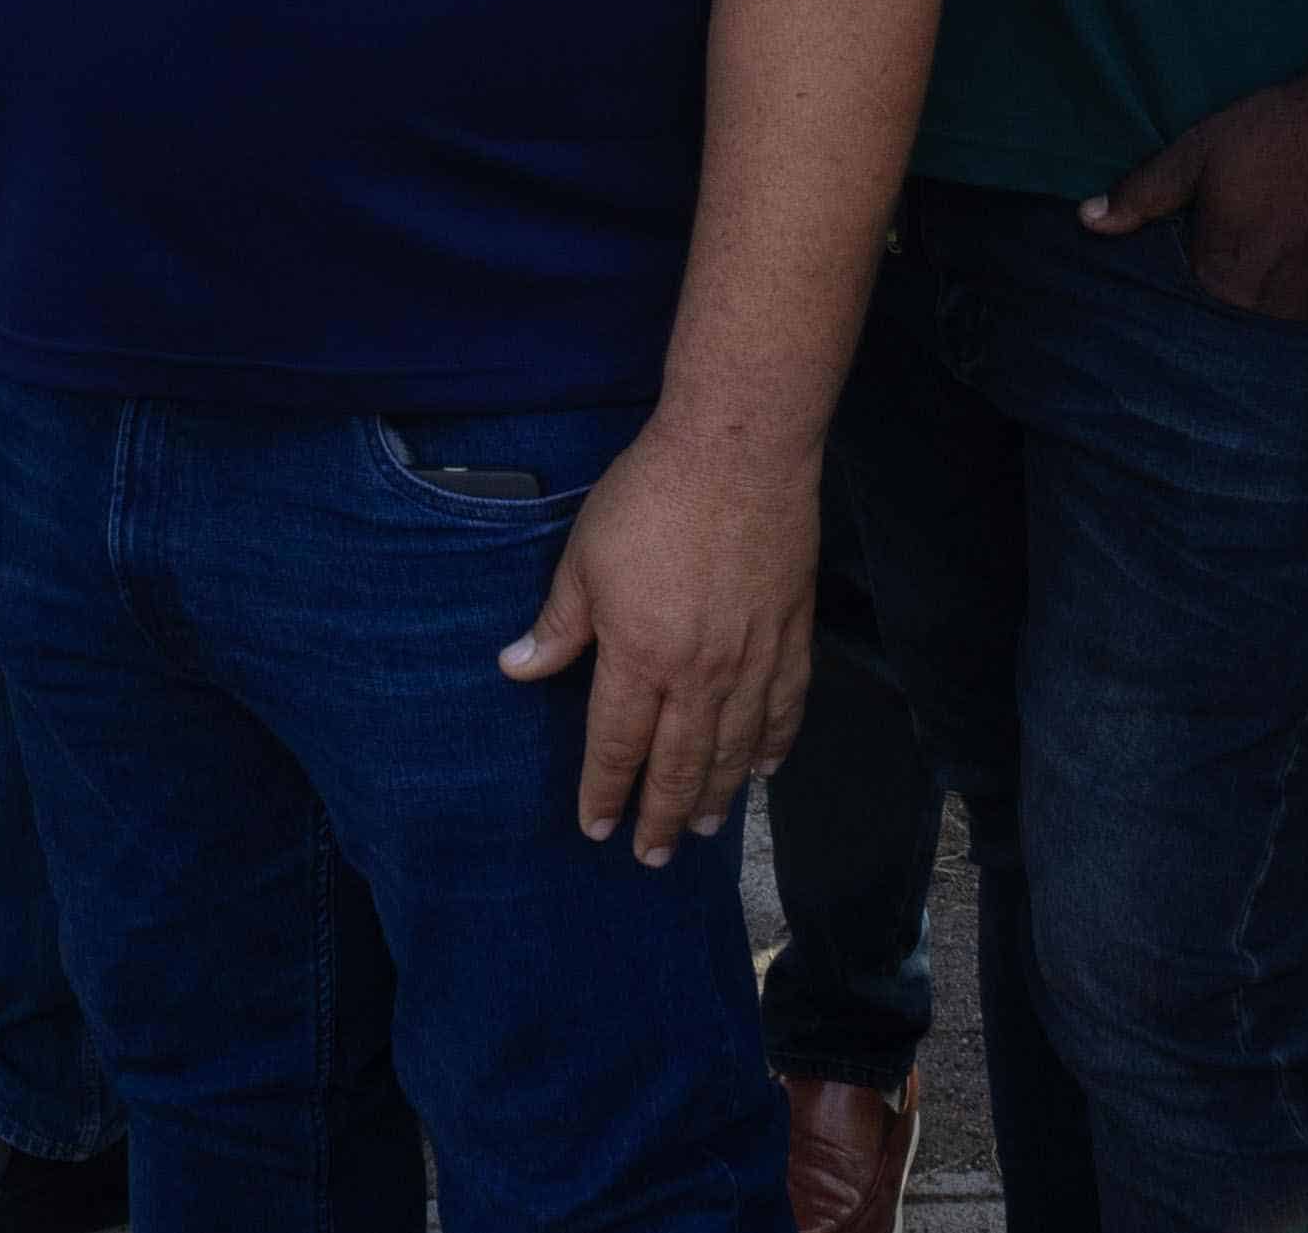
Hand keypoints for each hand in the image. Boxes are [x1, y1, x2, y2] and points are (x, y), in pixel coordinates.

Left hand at [498, 422, 813, 866]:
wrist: (738, 450)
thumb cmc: (650, 497)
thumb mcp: (584, 558)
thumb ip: (558, 624)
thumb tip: (516, 669)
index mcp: (639, 657)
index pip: (617, 745)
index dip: (605, 791)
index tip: (596, 827)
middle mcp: (699, 674)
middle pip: (679, 764)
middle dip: (662, 817)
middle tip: (653, 857)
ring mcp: (752, 658)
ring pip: (735, 748)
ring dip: (717, 796)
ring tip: (704, 831)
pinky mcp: (791, 633)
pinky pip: (786, 707)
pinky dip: (775, 745)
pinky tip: (765, 769)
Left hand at [1082, 68, 1307, 322]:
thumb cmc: (1278, 134)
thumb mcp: (1197, 155)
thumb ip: (1142, 195)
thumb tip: (1088, 219)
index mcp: (1223, 280)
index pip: (1196, 300)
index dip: (1202, 269)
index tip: (1215, 240)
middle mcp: (1272, 309)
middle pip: (1245, 313)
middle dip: (1244, 284)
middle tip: (1260, 236)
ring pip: (1290, 316)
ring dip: (1286, 293)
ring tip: (1294, 244)